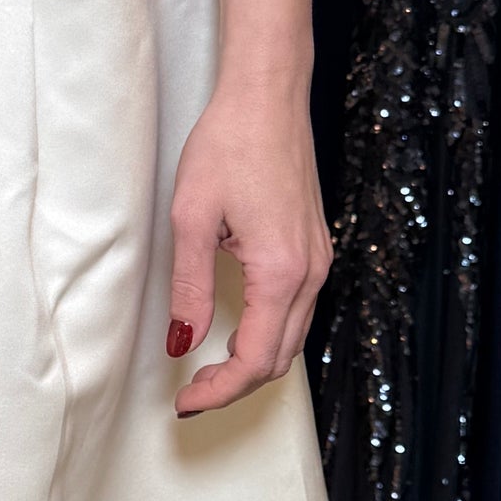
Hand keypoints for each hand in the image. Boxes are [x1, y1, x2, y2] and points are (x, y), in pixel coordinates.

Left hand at [165, 79, 330, 418]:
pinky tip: (235, 332)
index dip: (220, 391)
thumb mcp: (192, 218)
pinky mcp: (314, 247)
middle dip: (236, 385)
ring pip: (292, 337)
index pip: (256, 360)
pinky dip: (268, 334)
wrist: (268, 97)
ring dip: (253, 362)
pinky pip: (297, 309)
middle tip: (190, 394)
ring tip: (206, 370)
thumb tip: (181, 343)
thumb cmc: (229, 144)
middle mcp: (310, 271)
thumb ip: (189, 288)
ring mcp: (318, 259)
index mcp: (282, 271)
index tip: (185, 402)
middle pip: (280, 358)